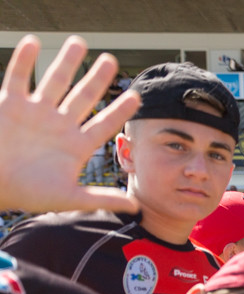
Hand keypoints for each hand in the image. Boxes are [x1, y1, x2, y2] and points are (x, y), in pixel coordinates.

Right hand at [0, 36, 141, 214]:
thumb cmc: (28, 194)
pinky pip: (18, 78)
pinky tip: (33, 42)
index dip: (120, 110)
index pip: (104, 124)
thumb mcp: (69, 198)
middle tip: (111, 60)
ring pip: (55, 82)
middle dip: (97, 79)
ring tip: (79, 43)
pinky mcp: (9, 105)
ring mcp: (35, 113)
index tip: (137, 97)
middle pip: (83, 97)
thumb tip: (135, 207)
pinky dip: (24, 61)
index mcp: (76, 145)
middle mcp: (59, 125)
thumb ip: (101, 198)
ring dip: (66, 62)